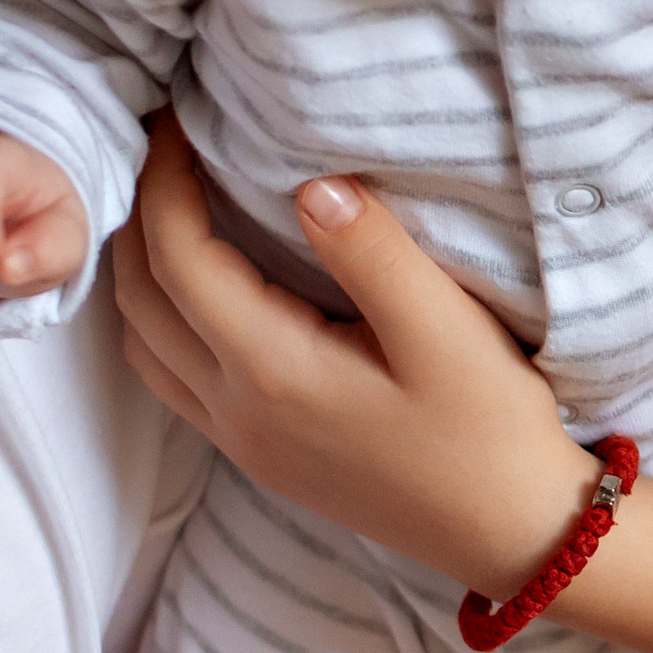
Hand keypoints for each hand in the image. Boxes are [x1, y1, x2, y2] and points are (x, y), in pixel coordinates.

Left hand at [113, 113, 595, 596]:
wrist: (513, 534)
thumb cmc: (491, 433)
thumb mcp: (449, 335)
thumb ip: (375, 254)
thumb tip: (311, 184)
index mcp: (274, 370)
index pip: (179, 257)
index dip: (166, 180)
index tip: (180, 118)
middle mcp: (239, 411)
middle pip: (140, 300)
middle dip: (139, 217)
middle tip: (168, 148)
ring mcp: (245, 443)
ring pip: (143, 346)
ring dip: (141, 272)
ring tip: (175, 209)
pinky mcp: (264, 458)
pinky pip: (172, 380)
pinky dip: (160, 321)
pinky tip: (202, 292)